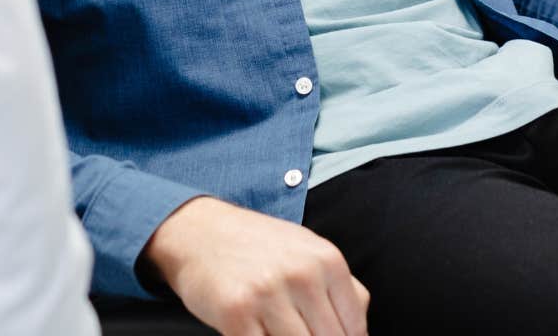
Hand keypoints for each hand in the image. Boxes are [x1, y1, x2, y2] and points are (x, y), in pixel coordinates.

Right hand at [141, 196, 369, 335]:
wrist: (199, 231)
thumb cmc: (257, 246)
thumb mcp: (308, 252)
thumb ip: (343, 289)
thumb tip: (359, 333)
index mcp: (327, 261)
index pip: (355, 329)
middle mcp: (301, 275)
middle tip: (297, 332)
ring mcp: (268, 294)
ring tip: (276, 330)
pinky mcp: (236, 314)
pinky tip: (259, 334)